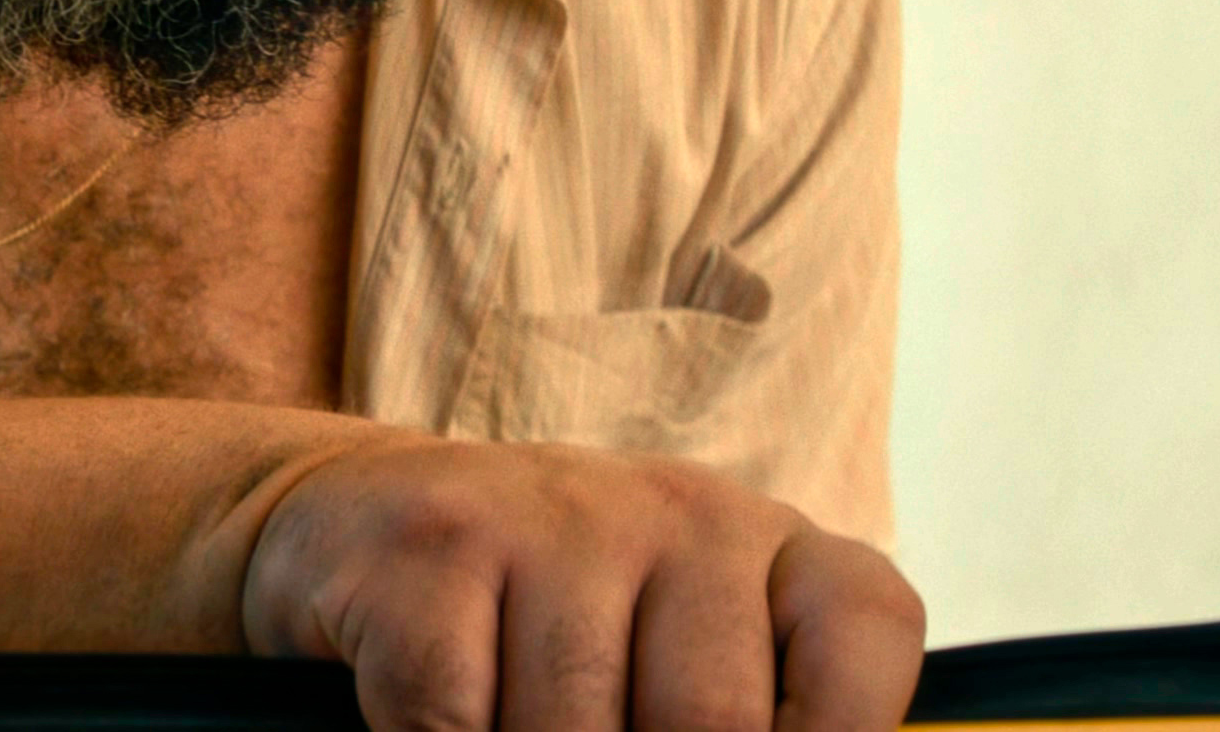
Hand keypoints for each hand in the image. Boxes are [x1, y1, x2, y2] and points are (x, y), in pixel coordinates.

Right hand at [236, 437, 923, 731]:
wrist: (355, 518)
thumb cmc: (543, 625)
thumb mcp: (669, 658)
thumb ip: (741, 721)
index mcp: (763, 544)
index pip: (864, 639)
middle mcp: (678, 509)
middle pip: (712, 724)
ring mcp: (551, 515)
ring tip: (516, 729)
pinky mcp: (431, 543)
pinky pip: (452, 723)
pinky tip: (433, 727)